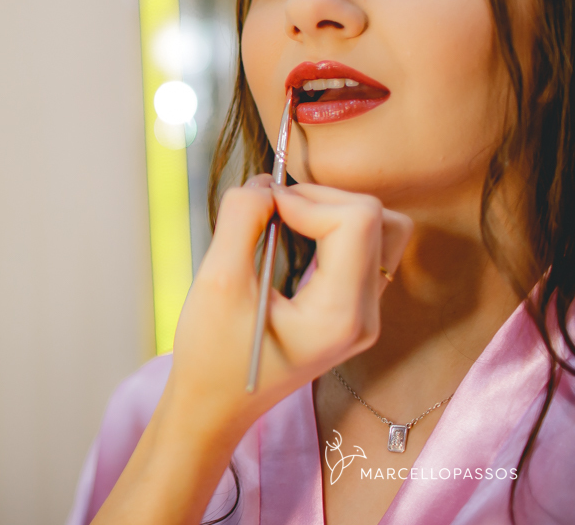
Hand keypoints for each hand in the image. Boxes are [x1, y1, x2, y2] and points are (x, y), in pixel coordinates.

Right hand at [89, 177, 410, 524]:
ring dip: (330, 210)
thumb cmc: (212, 355)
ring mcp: (363, 313)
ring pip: (377, 229)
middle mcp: (365, 315)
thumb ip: (242, 221)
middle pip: (375, 218)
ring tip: (282, 218)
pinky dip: (330, 227)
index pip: (357, 220)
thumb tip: (264, 183)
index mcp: (341, 315)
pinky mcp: (351, 308)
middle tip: (268, 209)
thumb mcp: (218, 281)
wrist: (215, 405)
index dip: (306, 199)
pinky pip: (362, 247)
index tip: (261, 208)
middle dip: (319, 199)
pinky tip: (291, 237)